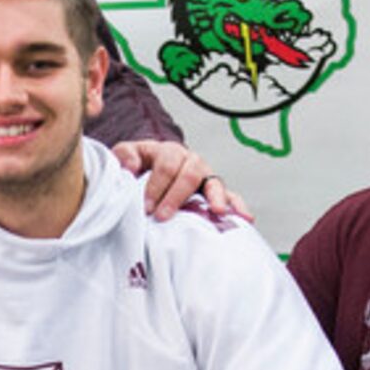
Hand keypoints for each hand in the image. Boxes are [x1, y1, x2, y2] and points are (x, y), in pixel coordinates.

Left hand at [111, 138, 250, 222]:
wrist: (151, 172)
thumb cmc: (140, 166)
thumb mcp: (127, 155)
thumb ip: (124, 155)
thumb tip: (130, 166)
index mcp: (169, 151)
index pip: (166, 165)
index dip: (155, 186)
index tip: (146, 207)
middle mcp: (191, 162)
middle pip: (189, 174)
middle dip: (176, 197)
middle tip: (163, 216)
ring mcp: (206, 177)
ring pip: (214, 183)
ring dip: (216, 197)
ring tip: (218, 211)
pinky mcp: (215, 193)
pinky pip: (231, 197)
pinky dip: (238, 206)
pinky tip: (245, 218)